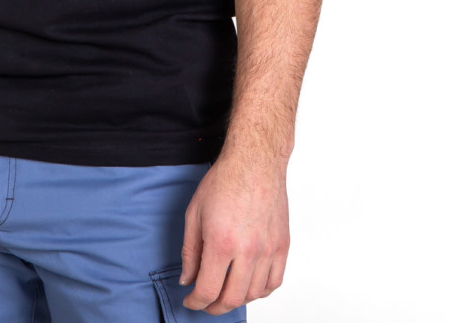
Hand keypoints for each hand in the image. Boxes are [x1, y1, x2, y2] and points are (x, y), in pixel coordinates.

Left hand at [179, 150, 289, 313]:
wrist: (255, 162)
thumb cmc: (224, 181)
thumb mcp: (194, 213)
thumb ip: (190, 251)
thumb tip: (187, 278)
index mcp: (221, 242)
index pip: (208, 289)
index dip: (196, 302)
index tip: (191, 301)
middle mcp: (248, 251)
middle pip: (232, 298)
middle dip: (214, 307)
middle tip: (205, 303)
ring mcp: (268, 250)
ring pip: (254, 294)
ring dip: (237, 300)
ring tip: (225, 293)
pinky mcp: (282, 246)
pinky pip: (274, 282)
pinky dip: (260, 291)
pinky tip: (249, 286)